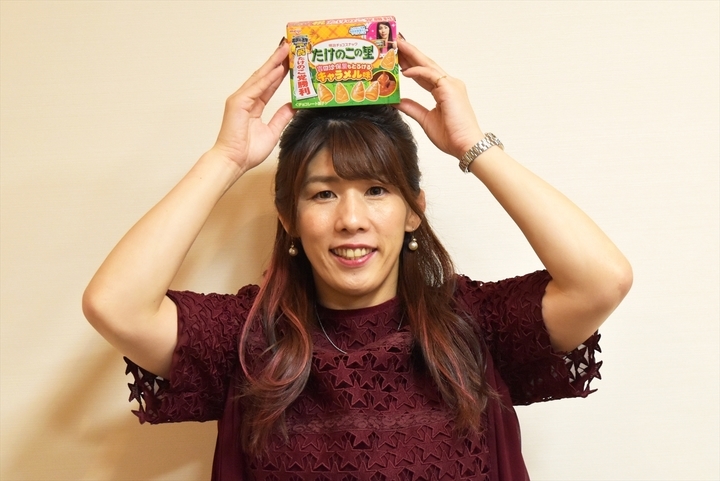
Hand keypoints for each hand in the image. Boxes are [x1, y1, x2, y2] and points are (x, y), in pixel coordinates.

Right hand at [210, 42, 294, 173]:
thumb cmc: (247, 151)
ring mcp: (241, 99)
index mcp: (253, 105)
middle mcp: (246, 98)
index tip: (292, 61)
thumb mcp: (273, 131)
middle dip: (278, 60)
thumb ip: (282, 117)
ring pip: (260, 77)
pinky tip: (279, 69)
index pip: (270, 84)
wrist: (234, 162)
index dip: (280, 72)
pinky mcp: (238, 103)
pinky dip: (268, 78)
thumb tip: (294, 106)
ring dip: (274, 62)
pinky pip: (257, 88)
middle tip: (290, 46)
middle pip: (265, 76)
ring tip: (286, 49)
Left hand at [395, 38, 483, 158]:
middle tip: (395, 42)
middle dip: (410, 53)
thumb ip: (412, 108)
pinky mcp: (450, 88)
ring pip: (428, 65)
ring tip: (397, 45)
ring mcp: (451, 85)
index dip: (411, 65)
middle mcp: (449, 84)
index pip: (424, 74)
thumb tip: (397, 101)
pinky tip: (404, 70)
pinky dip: (417, 71)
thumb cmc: (451, 136)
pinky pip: (431, 75)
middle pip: (426, 64)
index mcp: (444, 92)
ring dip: (412, 54)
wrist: (465, 145)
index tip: (397, 58)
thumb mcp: (425, 120)